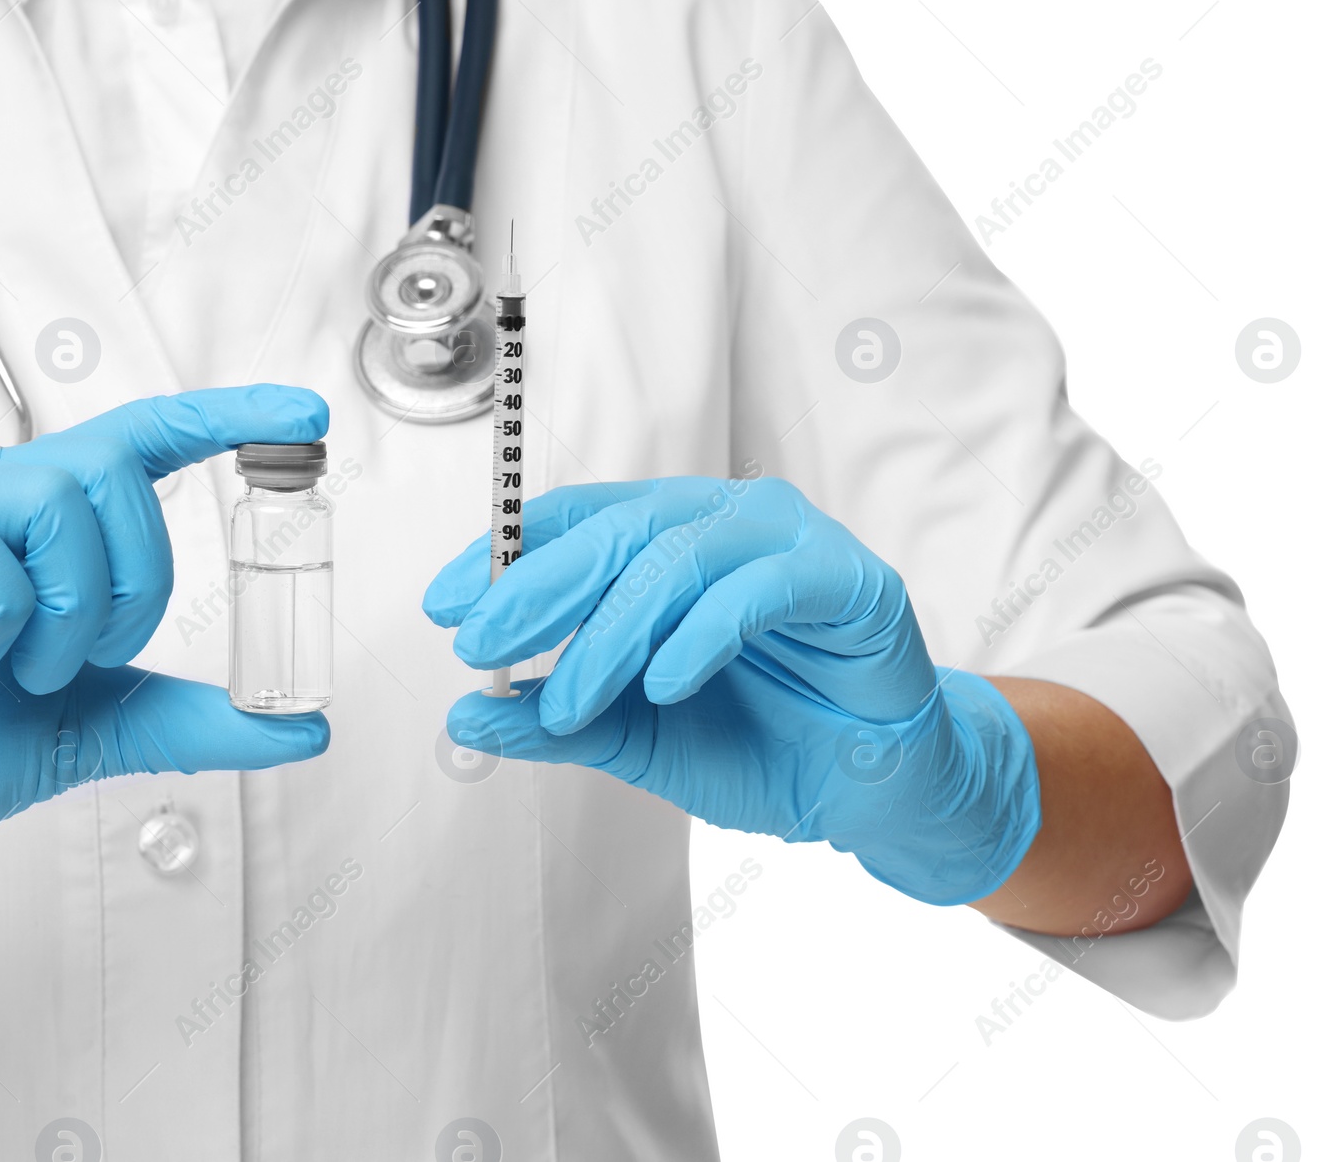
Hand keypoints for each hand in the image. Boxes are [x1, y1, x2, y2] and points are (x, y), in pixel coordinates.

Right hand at [0, 386, 331, 856]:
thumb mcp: (93, 730)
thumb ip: (192, 722)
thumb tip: (300, 730)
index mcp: (42, 526)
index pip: (145, 437)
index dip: (226, 416)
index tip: (302, 415)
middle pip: (111, 469)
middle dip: (138, 577)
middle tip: (97, 652)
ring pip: (54, 496)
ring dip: (72, 604)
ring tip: (28, 666)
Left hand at [424, 476, 1040, 905]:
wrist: (870, 792)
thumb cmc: (765, 746)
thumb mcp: (642, 740)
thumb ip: (564, 723)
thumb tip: (470, 713)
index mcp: (675, 542)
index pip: (578, 523)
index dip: (506, 557)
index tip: (445, 607)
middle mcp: (728, 523)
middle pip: (618, 530)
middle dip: (538, 590)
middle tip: (482, 645)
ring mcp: (791, 543)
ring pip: (679, 555)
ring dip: (611, 631)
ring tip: (567, 700)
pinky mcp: (849, 579)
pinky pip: (761, 588)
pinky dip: (702, 633)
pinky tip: (664, 684)